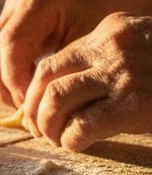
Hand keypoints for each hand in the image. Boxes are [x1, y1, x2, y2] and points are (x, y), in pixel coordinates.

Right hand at [0, 0, 121, 107]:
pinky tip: (25, 91)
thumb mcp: (91, 41)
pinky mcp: (8, 24)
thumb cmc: (105, 15)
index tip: (31, 102)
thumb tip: (43, 105)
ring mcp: (9, 13)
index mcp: (38, 2)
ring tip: (24, 104)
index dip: (15, 78)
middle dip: (2, 86)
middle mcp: (16, 4)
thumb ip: (64, 67)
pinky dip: (5, 76)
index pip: (10, 44)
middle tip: (25, 110)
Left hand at [19, 12, 151, 150]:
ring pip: (56, 98)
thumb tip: (64, 92)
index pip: (57, 58)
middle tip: (37, 127)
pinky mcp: (134, 105)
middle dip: (33, 105)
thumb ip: (109, 60)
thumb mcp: (142, 49)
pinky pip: (83, 125)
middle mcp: (112, 46)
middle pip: (46, 76)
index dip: (37, 86)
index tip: (36, 106)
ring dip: (46, 124)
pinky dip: (70, 139)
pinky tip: (75, 145)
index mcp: (113, 29)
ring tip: (52, 138)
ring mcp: (122, 74)